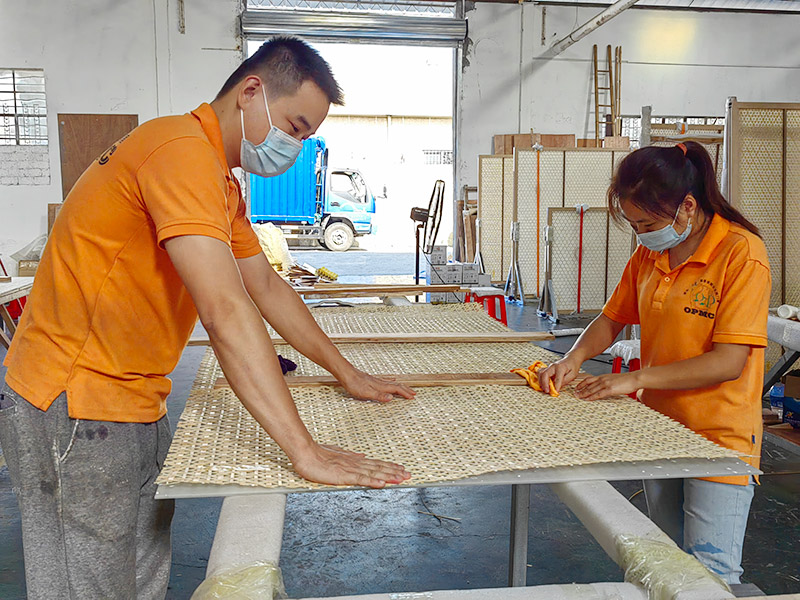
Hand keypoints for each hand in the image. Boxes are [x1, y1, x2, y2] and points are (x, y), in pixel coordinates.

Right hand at [292, 442, 410, 487]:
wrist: (306, 453)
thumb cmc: (318, 454)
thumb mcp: (337, 454)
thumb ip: (350, 456)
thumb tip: (362, 456)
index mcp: (354, 460)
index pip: (375, 464)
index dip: (389, 466)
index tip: (401, 469)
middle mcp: (355, 464)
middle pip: (378, 468)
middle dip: (394, 472)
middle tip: (408, 475)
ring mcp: (351, 469)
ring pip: (374, 473)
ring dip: (389, 476)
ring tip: (401, 478)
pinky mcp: (344, 476)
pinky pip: (361, 479)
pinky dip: (373, 481)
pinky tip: (382, 483)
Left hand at [340, 368, 415, 402]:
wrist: (345, 373)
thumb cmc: (353, 383)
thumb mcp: (366, 393)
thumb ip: (379, 395)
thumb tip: (391, 398)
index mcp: (380, 386)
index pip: (396, 389)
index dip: (405, 393)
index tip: (412, 397)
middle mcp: (380, 382)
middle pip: (396, 385)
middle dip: (406, 389)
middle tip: (414, 393)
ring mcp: (376, 380)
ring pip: (392, 383)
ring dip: (400, 386)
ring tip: (406, 388)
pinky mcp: (371, 380)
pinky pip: (385, 381)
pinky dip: (391, 382)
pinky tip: (391, 380)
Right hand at [538, 355, 581, 392]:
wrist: (571, 360)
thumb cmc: (573, 367)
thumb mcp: (573, 374)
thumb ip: (566, 380)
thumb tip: (558, 387)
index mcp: (561, 367)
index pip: (557, 378)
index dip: (556, 386)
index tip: (556, 392)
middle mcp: (553, 366)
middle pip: (545, 374)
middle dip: (545, 384)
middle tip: (547, 391)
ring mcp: (549, 367)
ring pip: (540, 373)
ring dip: (541, 382)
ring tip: (545, 389)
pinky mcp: (547, 369)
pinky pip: (540, 373)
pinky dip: (540, 379)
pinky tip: (543, 385)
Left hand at [574, 372, 640, 400]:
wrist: (634, 378)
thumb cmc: (626, 380)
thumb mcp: (613, 379)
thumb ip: (606, 382)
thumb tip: (602, 387)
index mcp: (603, 376)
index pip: (588, 380)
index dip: (581, 384)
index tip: (577, 388)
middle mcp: (602, 379)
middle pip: (588, 385)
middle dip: (580, 390)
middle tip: (574, 394)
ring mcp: (606, 384)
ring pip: (591, 390)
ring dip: (584, 394)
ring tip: (579, 397)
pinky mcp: (610, 389)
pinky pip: (598, 394)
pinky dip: (592, 397)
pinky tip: (588, 399)